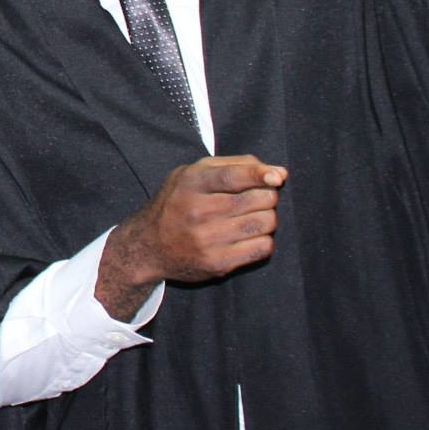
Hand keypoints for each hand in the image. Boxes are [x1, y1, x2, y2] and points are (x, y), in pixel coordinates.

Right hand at [97, 155, 285, 319]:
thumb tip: (280, 173)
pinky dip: (263, 240)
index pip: (233, 176)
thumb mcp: (194, 173)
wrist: (148, 246)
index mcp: (191, 183)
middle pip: (259, 199)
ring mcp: (208, 240)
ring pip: (266, 223)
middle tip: (254, 199)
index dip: (259, 174)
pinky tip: (247, 236)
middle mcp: (198, 211)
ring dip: (267, 218)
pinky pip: (263, 247)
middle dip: (266, 196)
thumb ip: (236, 166)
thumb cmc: (177, 203)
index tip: (277, 177)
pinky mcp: (218, 263)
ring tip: (250, 217)